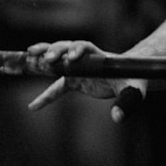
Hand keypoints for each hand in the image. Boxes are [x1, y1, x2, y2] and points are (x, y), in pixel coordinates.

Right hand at [25, 40, 146, 122]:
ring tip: (31, 56)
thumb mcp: (134, 90)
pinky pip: (56, 88)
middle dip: (57, 51)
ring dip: (44, 57)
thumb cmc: (134, 80)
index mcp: (100, 58)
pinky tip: (33, 107)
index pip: (88, 48)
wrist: (129, 77)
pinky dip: (45, 97)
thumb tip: (117, 117)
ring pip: (58, 60)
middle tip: (48, 59)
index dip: (79, 49)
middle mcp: (86, 59)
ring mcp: (78, 69)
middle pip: (68, 48)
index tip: (73, 56)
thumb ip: (127, 102)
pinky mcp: (74, 81)